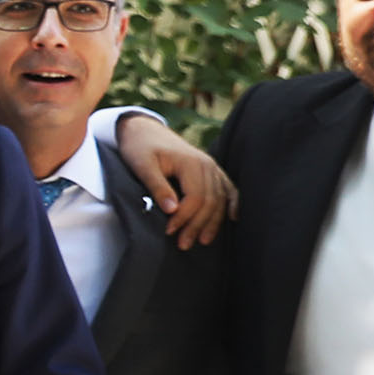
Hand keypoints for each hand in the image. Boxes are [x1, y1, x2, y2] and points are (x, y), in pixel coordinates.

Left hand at [113, 111, 236, 247]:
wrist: (144, 130)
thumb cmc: (140, 147)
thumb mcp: (142, 166)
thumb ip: (157, 187)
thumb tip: (172, 210)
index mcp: (191, 163)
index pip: (195, 197)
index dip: (184, 218)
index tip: (169, 231)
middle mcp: (207, 165)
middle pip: (210, 201)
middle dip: (198, 225)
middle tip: (183, 245)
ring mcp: (212, 167)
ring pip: (220, 199)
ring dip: (213, 222)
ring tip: (202, 241)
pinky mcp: (211, 170)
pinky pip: (227, 189)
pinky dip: (232, 204)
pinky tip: (233, 218)